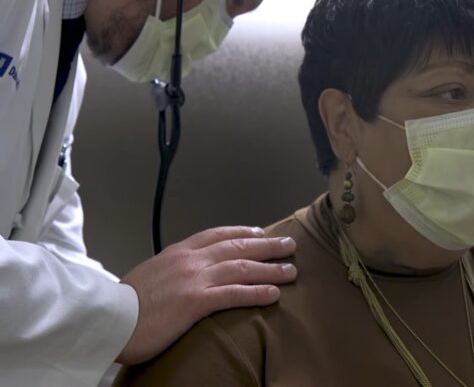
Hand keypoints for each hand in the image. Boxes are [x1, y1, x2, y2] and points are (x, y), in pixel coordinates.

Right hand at [116, 226, 296, 364]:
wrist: (106, 318)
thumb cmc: (123, 304)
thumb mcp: (149, 275)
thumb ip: (171, 270)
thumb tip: (183, 275)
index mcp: (177, 252)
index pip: (216, 234)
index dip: (242, 232)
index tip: (259, 232)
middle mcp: (190, 260)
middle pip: (237, 246)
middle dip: (266, 245)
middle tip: (288, 245)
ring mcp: (194, 279)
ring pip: (242, 267)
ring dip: (270, 268)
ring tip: (291, 270)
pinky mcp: (196, 301)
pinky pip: (235, 293)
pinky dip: (257, 292)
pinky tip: (274, 293)